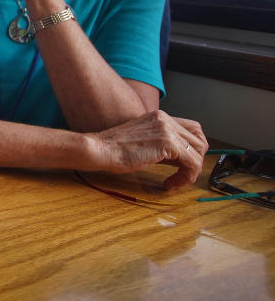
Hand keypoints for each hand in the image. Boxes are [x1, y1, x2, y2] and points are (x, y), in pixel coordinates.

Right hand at [86, 110, 208, 189]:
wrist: (101, 149)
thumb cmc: (114, 149)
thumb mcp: (143, 142)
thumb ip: (162, 146)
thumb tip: (179, 160)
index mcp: (159, 116)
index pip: (192, 129)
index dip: (194, 148)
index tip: (184, 163)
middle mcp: (166, 119)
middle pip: (200, 139)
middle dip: (196, 159)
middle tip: (183, 173)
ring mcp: (168, 129)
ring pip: (199, 152)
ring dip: (191, 170)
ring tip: (175, 180)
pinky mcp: (168, 143)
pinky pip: (192, 163)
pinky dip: (186, 177)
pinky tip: (170, 183)